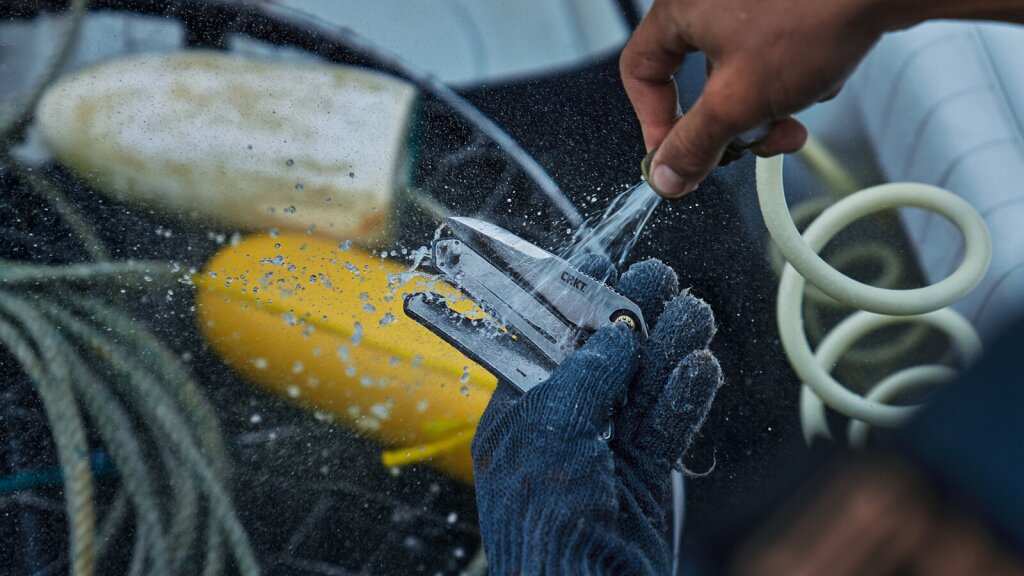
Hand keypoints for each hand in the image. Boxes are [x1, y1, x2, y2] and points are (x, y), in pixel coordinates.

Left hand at [471, 259, 723, 574]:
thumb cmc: (545, 525)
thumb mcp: (551, 436)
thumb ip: (583, 379)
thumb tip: (613, 338)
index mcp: (521, 413)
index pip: (547, 342)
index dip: (573, 304)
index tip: (600, 267)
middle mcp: (563, 426)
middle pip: (604, 358)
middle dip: (632, 318)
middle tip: (660, 279)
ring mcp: (607, 451)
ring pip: (643, 387)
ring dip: (669, 348)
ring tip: (694, 313)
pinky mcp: (645, 476)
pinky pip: (668, 425)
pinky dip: (686, 395)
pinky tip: (700, 365)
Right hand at [620, 0, 884, 196]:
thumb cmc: (813, 16)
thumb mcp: (739, 101)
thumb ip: (695, 145)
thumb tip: (667, 178)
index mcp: (680, 6)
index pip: (640, 71)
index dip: (655, 121)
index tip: (680, 155)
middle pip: (698, 78)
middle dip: (733, 120)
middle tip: (758, 139)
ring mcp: (751, 0)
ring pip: (742, 70)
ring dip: (769, 101)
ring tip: (802, 102)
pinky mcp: (790, 3)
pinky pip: (775, 51)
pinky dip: (795, 73)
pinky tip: (823, 72)